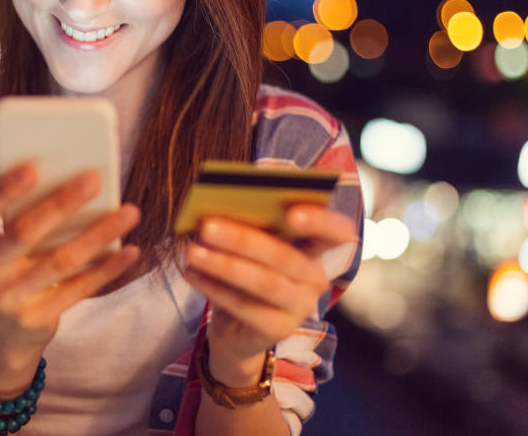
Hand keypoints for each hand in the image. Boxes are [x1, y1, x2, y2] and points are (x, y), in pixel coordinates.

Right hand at [0, 163, 140, 394]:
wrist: (6, 332)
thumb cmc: (13, 267)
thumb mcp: (4, 244)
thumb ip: (24, 215)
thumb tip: (73, 177)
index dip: (5, 188)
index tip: (34, 166)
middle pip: (24, 232)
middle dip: (61, 203)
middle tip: (93, 179)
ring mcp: (10, 298)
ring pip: (60, 261)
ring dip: (98, 234)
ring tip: (129, 212)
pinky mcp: (37, 318)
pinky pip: (78, 288)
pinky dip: (107, 268)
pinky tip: (130, 250)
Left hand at [182, 204, 356, 384]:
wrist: (237, 326)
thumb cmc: (245, 269)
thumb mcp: (251, 242)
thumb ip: (250, 220)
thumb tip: (221, 198)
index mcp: (316, 247)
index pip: (337, 232)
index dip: (321, 221)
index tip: (293, 212)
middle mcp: (316, 278)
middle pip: (285, 257)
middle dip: (243, 240)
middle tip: (206, 226)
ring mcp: (301, 307)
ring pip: (263, 282)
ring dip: (223, 264)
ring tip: (191, 250)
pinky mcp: (279, 329)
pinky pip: (244, 306)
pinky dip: (213, 287)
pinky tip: (191, 272)